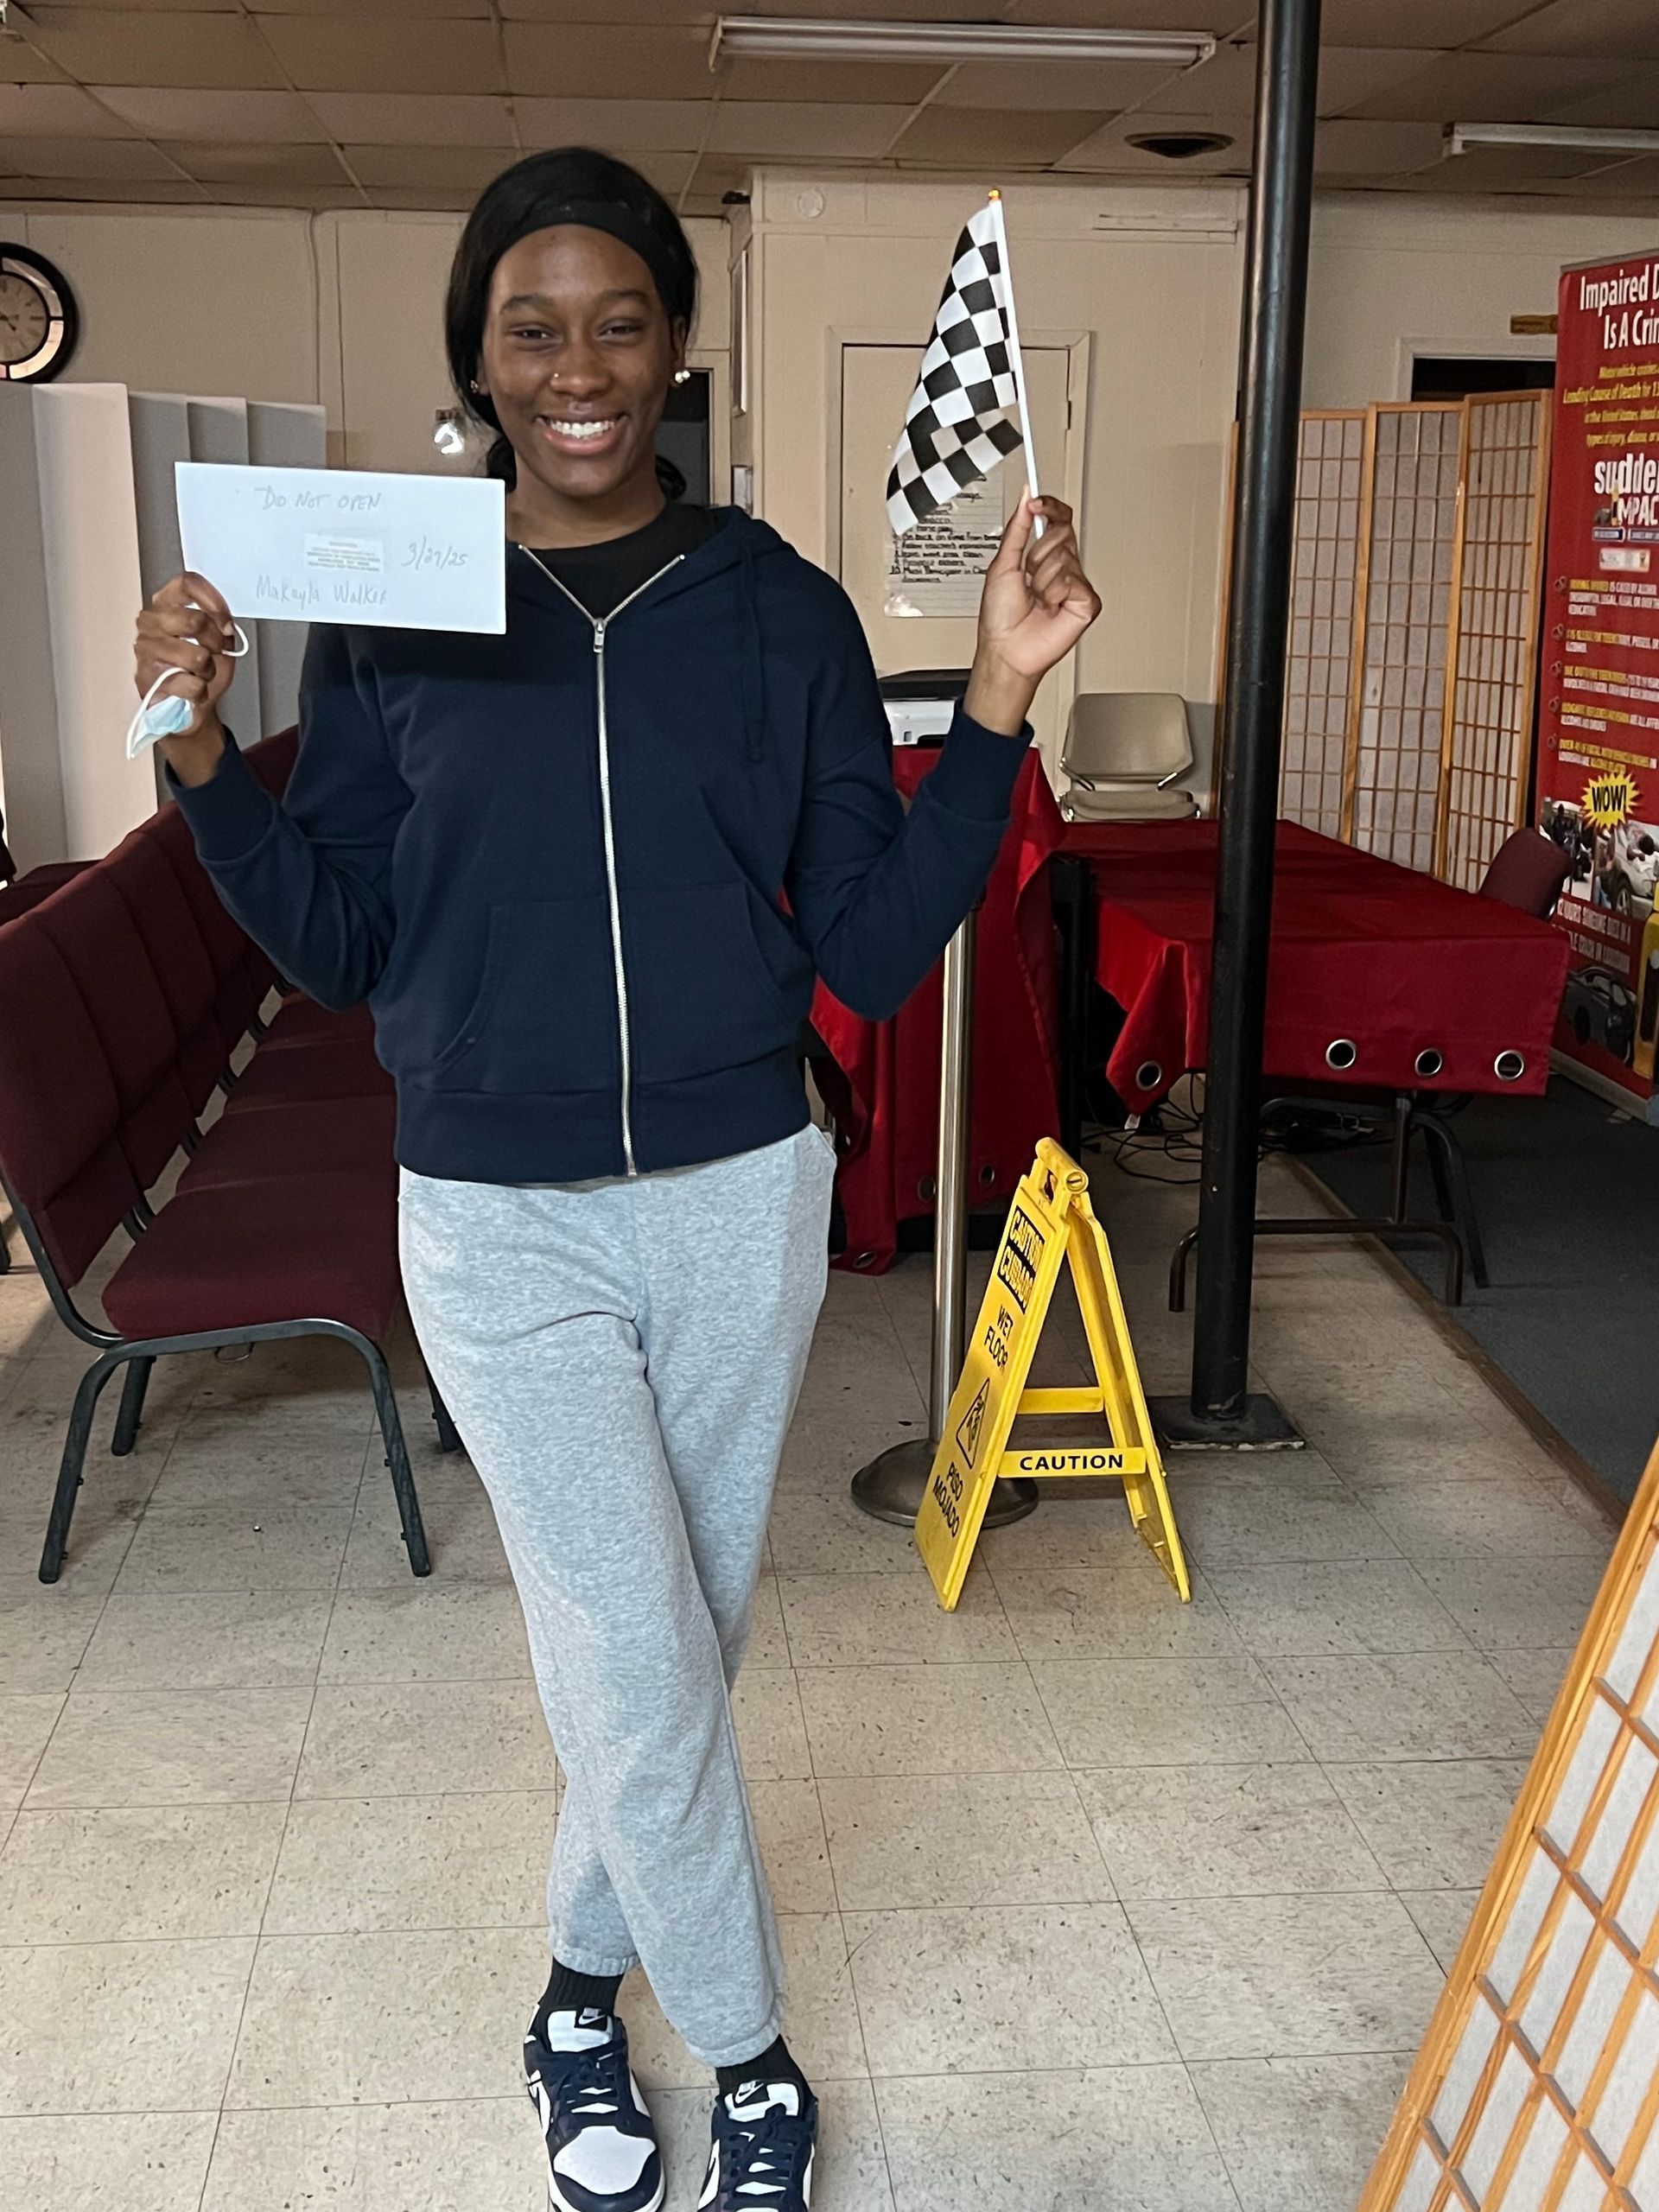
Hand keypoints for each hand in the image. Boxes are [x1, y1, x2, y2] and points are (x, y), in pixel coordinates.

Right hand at [134, 571, 236, 781]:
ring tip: (201, 674)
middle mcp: (151, 621)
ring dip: (209, 671)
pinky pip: (192, 684)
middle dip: (217, 643)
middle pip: (195, 620)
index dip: (214, 602)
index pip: (187, 583)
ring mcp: (145, 648)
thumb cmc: (200, 670)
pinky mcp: (146, 677)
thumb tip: (223, 623)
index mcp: (166, 604)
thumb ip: (220, 623)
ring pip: (196, 656)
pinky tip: (191, 690)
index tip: (226, 624)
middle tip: (216, 654)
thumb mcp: (218, 641)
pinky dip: (200, 691)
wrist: (189, 706)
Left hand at [964, 494, 1100, 734]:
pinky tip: (1050, 608)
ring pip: (1064, 557)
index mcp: (1044, 556)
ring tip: (1036, 598)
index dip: (1050, 506)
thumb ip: (1017, 528)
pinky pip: (1073, 580)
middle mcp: (1062, 567)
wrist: (1006, 649)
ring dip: (1042, 578)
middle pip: (1062, 532)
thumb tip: (1026, 496)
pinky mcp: (1087, 601)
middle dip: (1037, 552)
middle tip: (1028, 576)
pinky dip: (1055, 592)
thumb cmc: (1001, 618)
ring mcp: (1075, 584)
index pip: (1058, 519)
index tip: (1036, 501)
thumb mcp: (1002, 564)